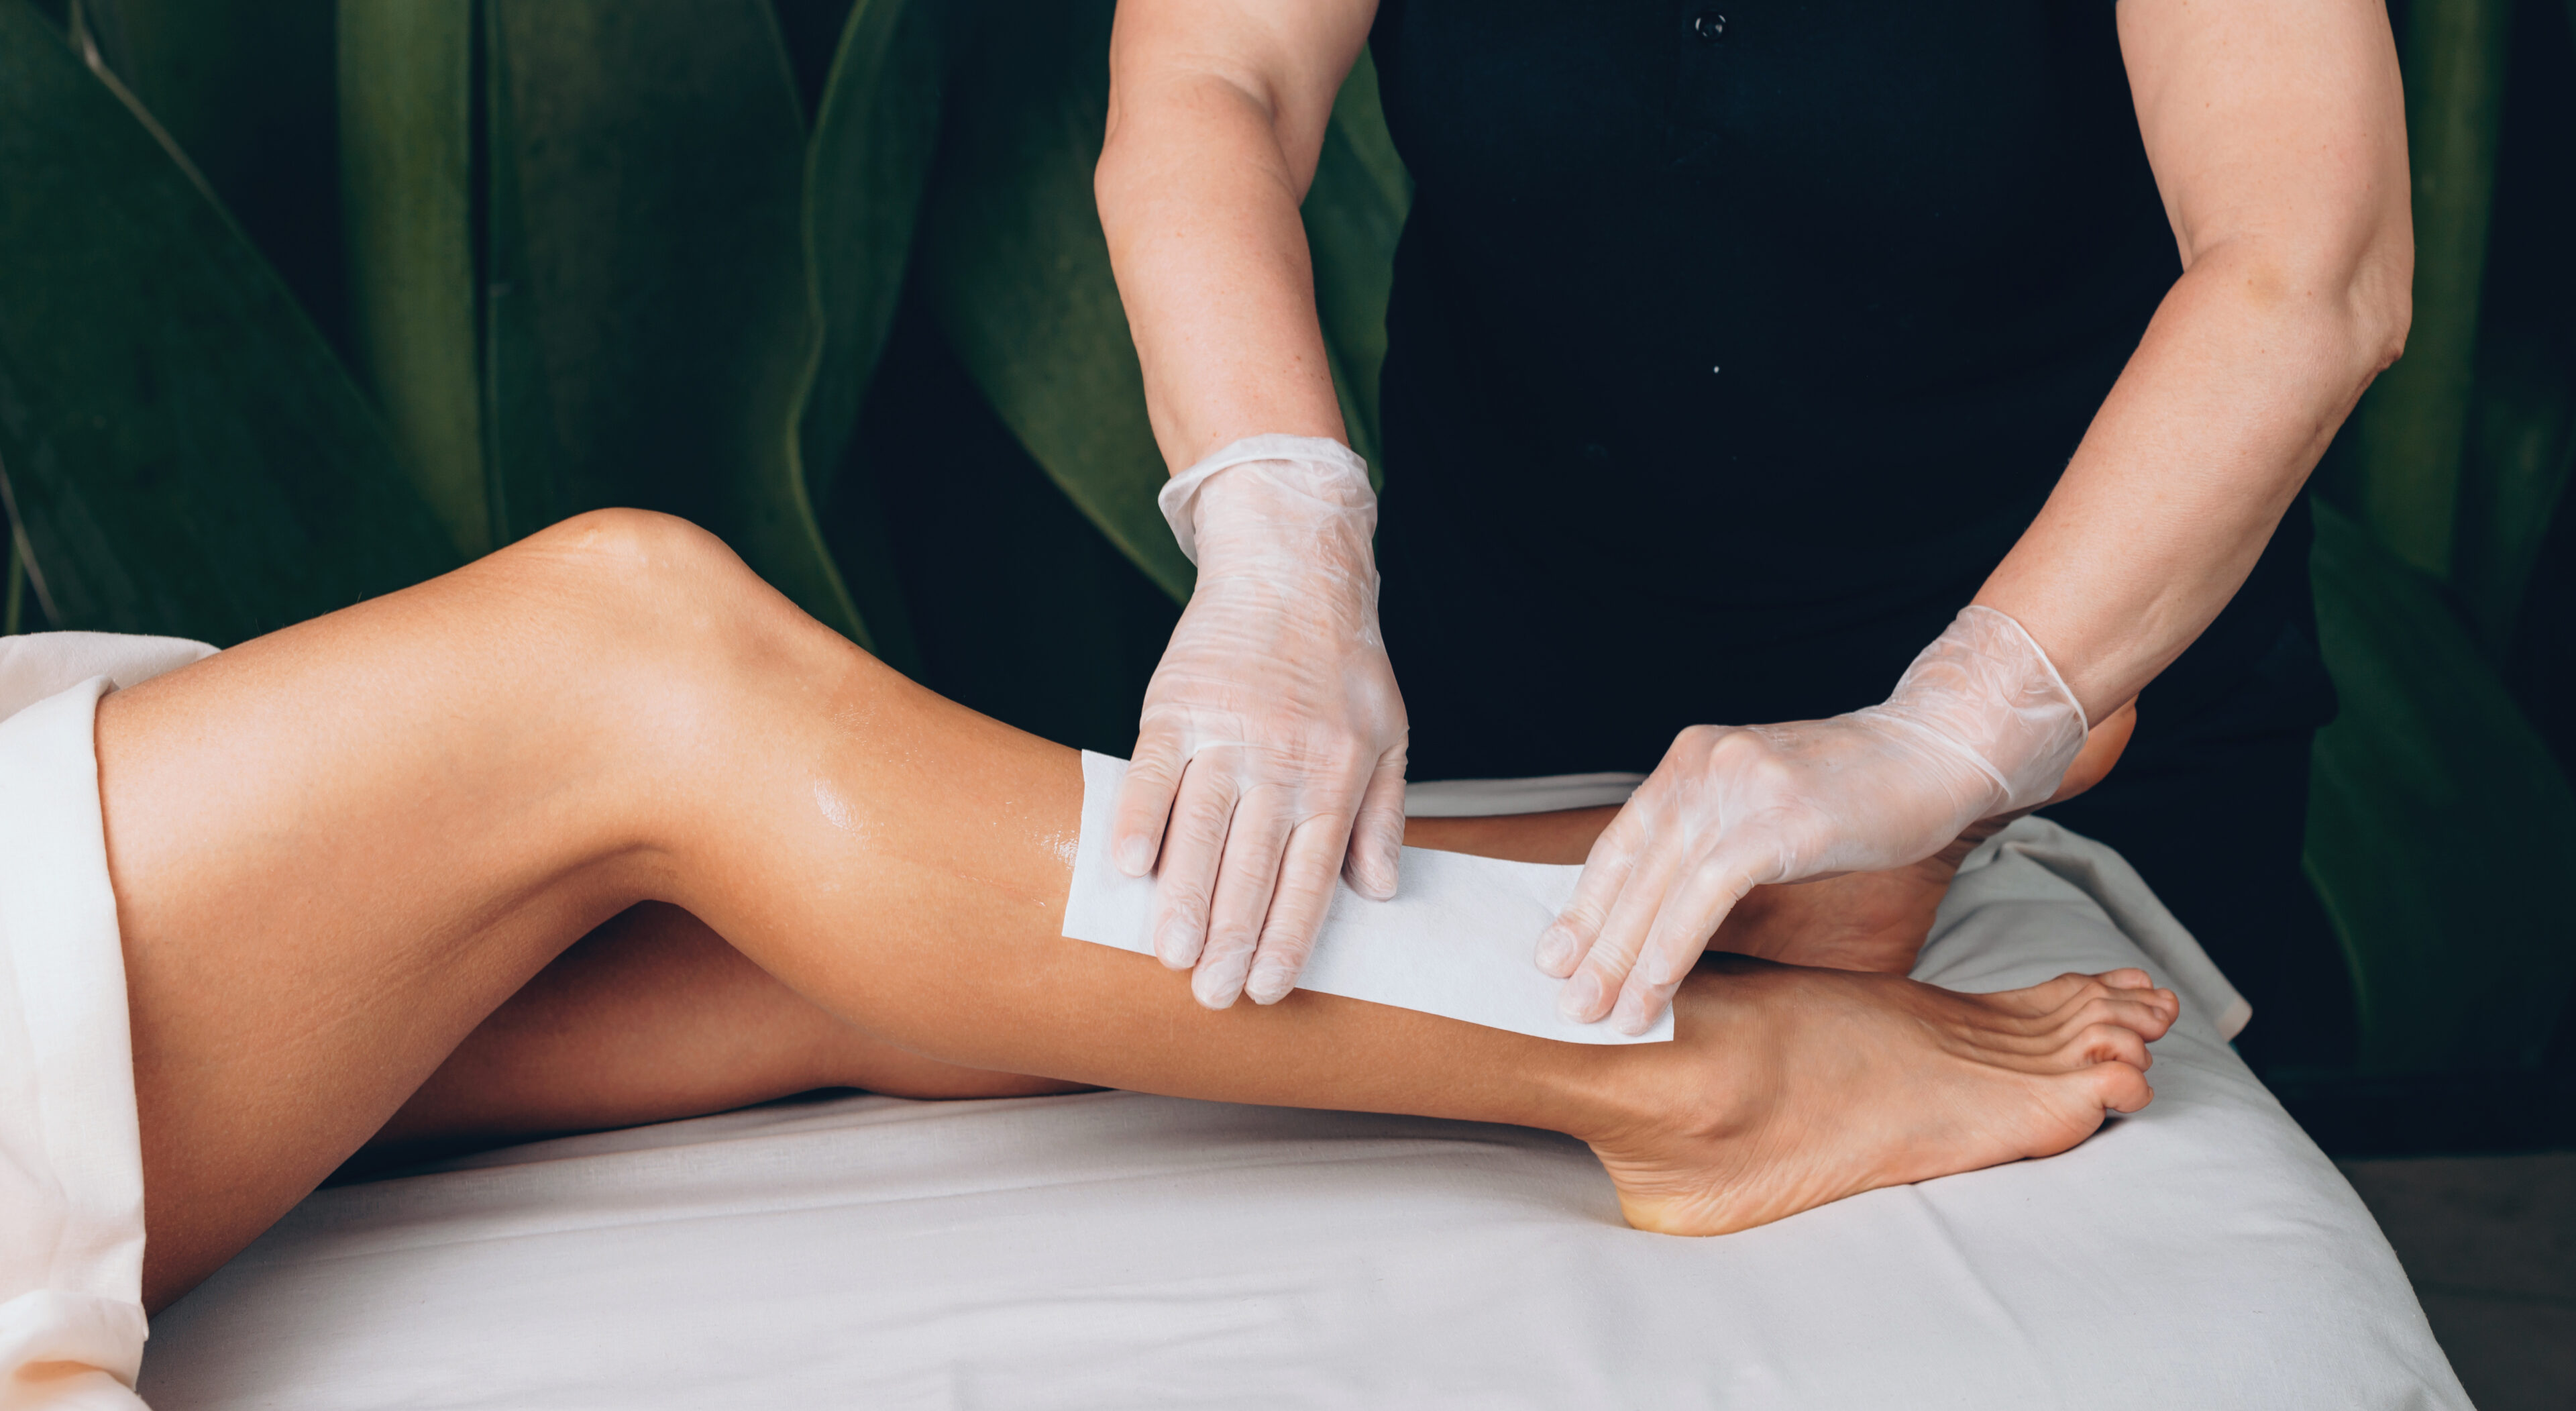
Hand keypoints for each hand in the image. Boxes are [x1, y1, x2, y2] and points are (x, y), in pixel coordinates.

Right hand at [1113, 436, 1408, 1008]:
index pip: (1311, 877)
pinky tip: (1127, 870)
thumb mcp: (1390, 733)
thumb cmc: (1343, 660)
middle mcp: (1283, 762)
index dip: (1287, 938)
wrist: (1292, 567)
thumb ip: (1382, 815)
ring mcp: (1226, 733)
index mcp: (1336, 777)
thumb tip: (1380, 891)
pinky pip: (1152, 773)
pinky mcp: (1176, 705)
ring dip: (1183, 898)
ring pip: (1200, 831)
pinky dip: (1137, 820)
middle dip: (1232, 939)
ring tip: (1170, 955)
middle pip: (1253, 867)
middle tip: (1212, 995)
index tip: (1267, 989)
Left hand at [1536, 606, 2088, 1033]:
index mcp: (1692, 759)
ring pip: (1659, 888)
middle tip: (1568, 1003)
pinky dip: (1672, 947)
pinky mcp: (1777, 820)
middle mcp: (1703, 764)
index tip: (1556, 955)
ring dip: (1624, 960)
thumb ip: (1711, 838)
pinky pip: (1705, 895)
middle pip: (1631, 870)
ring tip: (1602, 1014)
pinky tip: (1656, 990)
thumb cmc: (1855, 792)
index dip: (1585, 904)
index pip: (1621, 842)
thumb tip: (1662, 910)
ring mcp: (1739, 788)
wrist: (1935, 750)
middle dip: (1594, 945)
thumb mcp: (1762, 804)